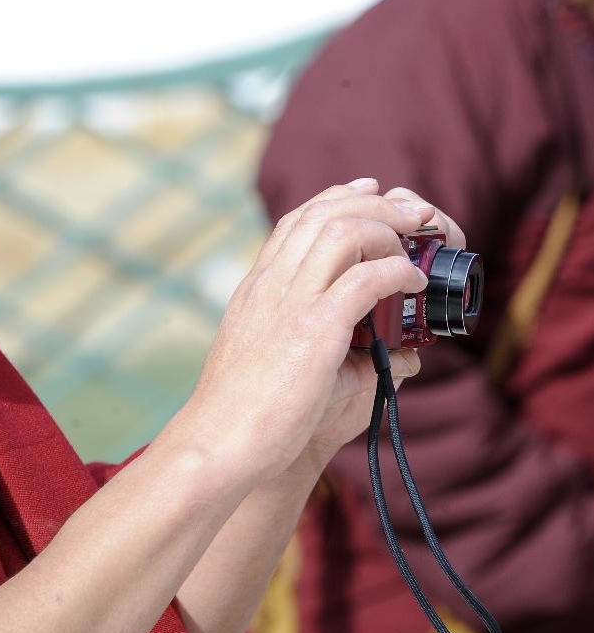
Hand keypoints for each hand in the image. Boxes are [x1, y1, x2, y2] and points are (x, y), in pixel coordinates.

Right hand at [179, 179, 447, 483]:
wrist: (219, 441)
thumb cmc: (242, 413)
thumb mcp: (266, 361)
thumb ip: (312, 346)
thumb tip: (381, 353)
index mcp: (257, 289)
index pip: (295, 221)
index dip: (336, 198)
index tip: (370, 192)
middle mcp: (270, 284)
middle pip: (322, 213)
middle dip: (374, 202)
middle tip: (411, 210)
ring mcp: (289, 303)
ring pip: (342, 231)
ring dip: (386, 229)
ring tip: (412, 244)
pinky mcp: (313, 329)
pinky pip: (364, 278)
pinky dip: (395, 272)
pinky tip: (411, 284)